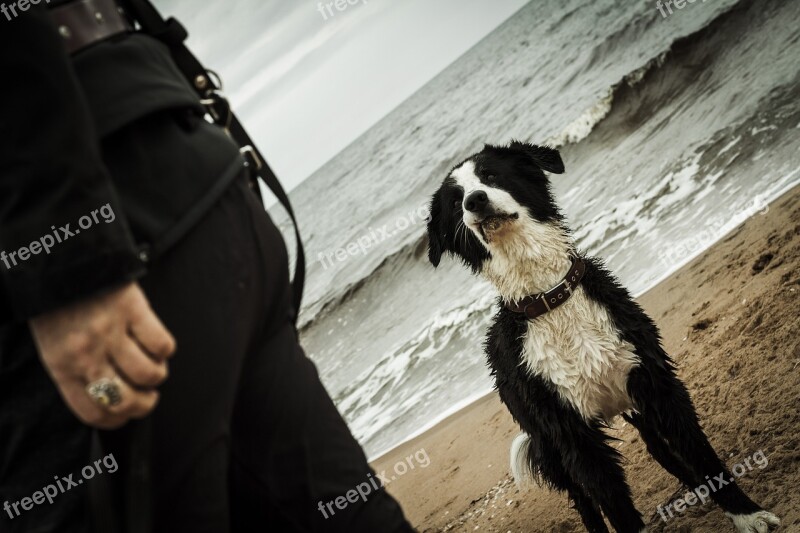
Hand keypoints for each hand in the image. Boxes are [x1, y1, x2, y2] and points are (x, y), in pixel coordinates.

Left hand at [29, 282, 175, 428]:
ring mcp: (110, 332)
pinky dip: (165, 348)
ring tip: (153, 363)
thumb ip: (77, 374)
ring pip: (149, 374)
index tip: (128, 413)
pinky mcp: (133, 310)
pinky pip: (162, 344)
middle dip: (144, 404)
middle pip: (125, 401)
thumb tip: (112, 399)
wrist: (63, 263)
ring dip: (157, 373)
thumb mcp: (54, 348)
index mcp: (63, 368)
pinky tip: (156, 341)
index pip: (94, 414)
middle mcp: (86, 355)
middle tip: (149, 394)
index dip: (118, 421)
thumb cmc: (59, 308)